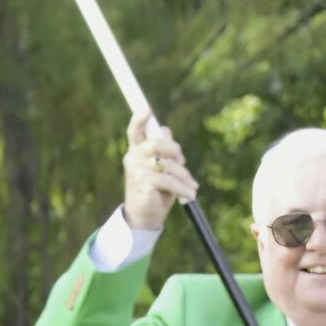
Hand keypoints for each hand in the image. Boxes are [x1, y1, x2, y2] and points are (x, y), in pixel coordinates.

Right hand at [122, 109, 198, 232]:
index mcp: (136, 150)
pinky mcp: (142, 185)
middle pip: (158, 144)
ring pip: (167, 165)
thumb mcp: (161, 167)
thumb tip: (166, 131)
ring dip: (184, 176)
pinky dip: (182, 188)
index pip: (135, 131)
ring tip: (192, 186)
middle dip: (175, 150)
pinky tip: (189, 194)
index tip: (146, 109)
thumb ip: (163, 149)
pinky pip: (168, 181)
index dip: (139, 120)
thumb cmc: (155, 189)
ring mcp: (136, 171)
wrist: (144, 216)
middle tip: (183, 161)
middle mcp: (132, 158)